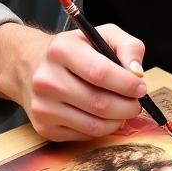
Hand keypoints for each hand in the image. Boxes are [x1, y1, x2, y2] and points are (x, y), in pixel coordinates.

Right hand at [19, 23, 148, 141]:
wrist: (31, 64)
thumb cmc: (74, 50)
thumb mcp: (101, 35)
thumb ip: (127, 46)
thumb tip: (137, 73)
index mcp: (61, 50)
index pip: (100, 73)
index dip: (127, 84)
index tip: (141, 87)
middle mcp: (47, 79)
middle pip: (99, 103)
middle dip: (128, 106)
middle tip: (136, 102)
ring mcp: (43, 106)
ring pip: (94, 125)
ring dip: (118, 120)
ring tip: (122, 109)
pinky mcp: (44, 127)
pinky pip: (84, 135)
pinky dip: (101, 128)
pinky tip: (102, 115)